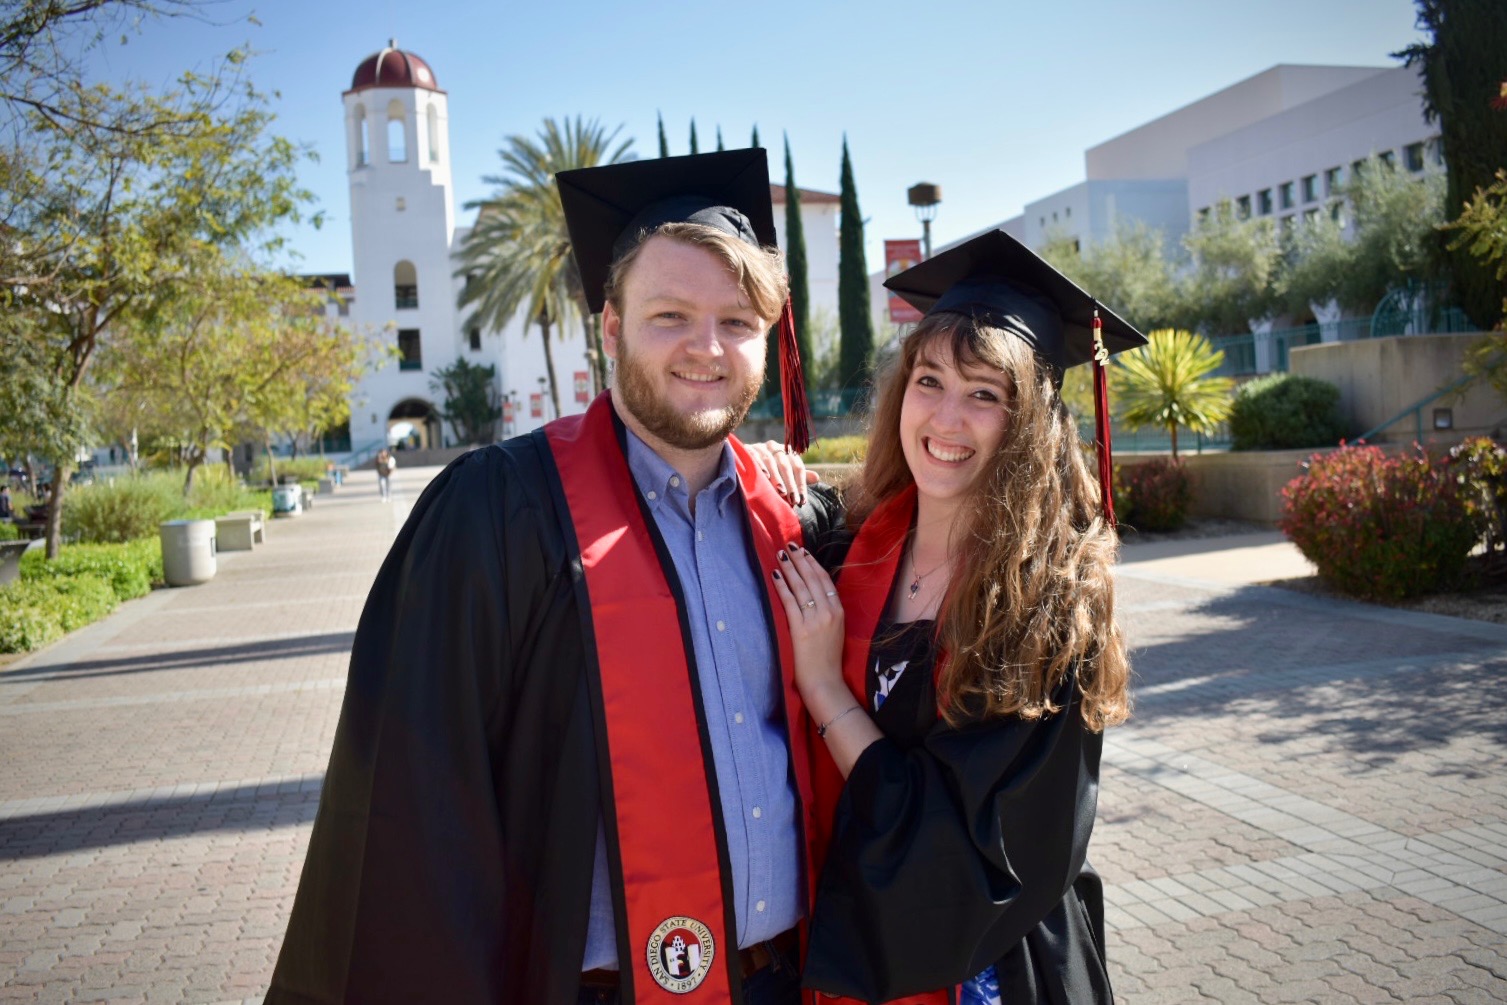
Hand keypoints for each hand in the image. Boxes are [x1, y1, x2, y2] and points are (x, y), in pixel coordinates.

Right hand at [745, 440, 815, 505]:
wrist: (746, 456)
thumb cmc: (771, 467)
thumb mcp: (786, 470)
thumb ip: (800, 475)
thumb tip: (817, 478)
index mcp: (787, 451)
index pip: (798, 467)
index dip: (801, 484)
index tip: (802, 501)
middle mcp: (775, 447)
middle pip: (786, 465)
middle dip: (790, 484)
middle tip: (793, 500)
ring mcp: (761, 447)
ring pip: (771, 462)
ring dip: (777, 478)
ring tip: (781, 492)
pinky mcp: (749, 449)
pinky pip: (755, 457)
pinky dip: (761, 466)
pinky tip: (765, 477)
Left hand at [770, 542, 845, 707]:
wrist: (825, 682)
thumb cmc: (827, 660)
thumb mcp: (835, 631)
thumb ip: (828, 613)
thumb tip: (814, 596)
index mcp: (839, 612)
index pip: (825, 581)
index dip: (813, 564)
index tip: (804, 552)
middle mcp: (829, 612)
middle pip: (812, 579)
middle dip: (799, 560)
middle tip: (789, 546)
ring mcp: (815, 620)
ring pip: (800, 587)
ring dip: (789, 569)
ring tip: (780, 556)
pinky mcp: (801, 629)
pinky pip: (789, 602)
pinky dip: (781, 587)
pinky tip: (774, 576)